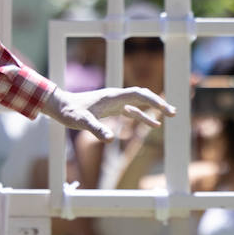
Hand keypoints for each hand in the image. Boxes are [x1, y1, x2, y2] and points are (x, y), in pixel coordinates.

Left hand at [43, 87, 175, 141]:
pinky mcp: (111, 109)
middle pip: (142, 96)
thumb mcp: (82, 122)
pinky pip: (132, 111)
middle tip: (174, 112)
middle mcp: (116, 97)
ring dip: (153, 110)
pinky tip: (152, 124)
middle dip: (158, 103)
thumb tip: (111, 140)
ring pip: (139, 103)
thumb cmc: (69, 112)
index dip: (153, 101)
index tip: (166, 109)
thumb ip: (96, 129)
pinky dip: (143, 116)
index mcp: (113, 97)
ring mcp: (114, 102)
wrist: (60, 106)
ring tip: (169, 116)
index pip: (138, 95)